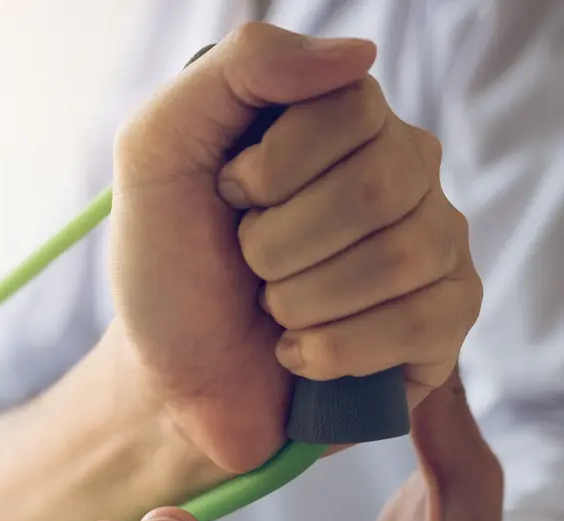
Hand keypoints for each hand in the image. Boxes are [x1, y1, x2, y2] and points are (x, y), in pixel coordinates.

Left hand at [107, 23, 479, 472]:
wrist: (170, 382)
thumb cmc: (167, 270)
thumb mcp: (157, 153)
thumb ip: (236, 71)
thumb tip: (358, 55)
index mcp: (336, 119)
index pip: (351, 108)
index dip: (273, 170)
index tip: (228, 198)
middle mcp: (399, 168)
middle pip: (380, 185)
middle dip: (278, 245)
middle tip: (247, 266)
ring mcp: (433, 240)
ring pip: (403, 256)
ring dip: (301, 302)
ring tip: (271, 311)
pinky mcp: (446, 315)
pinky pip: (424, 320)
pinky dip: (335, 350)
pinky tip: (300, 353)